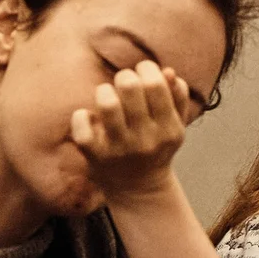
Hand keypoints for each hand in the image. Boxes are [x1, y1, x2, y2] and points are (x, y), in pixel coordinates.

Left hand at [70, 60, 188, 199]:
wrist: (139, 189)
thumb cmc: (156, 147)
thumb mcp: (174, 126)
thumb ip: (176, 98)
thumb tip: (168, 71)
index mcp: (169, 129)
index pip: (155, 84)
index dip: (146, 69)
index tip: (143, 73)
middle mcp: (146, 139)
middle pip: (130, 87)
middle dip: (124, 76)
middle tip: (124, 84)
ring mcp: (119, 148)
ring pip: (106, 103)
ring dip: (104, 91)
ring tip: (107, 97)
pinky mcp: (95, 155)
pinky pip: (82, 124)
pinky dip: (81, 116)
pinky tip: (90, 119)